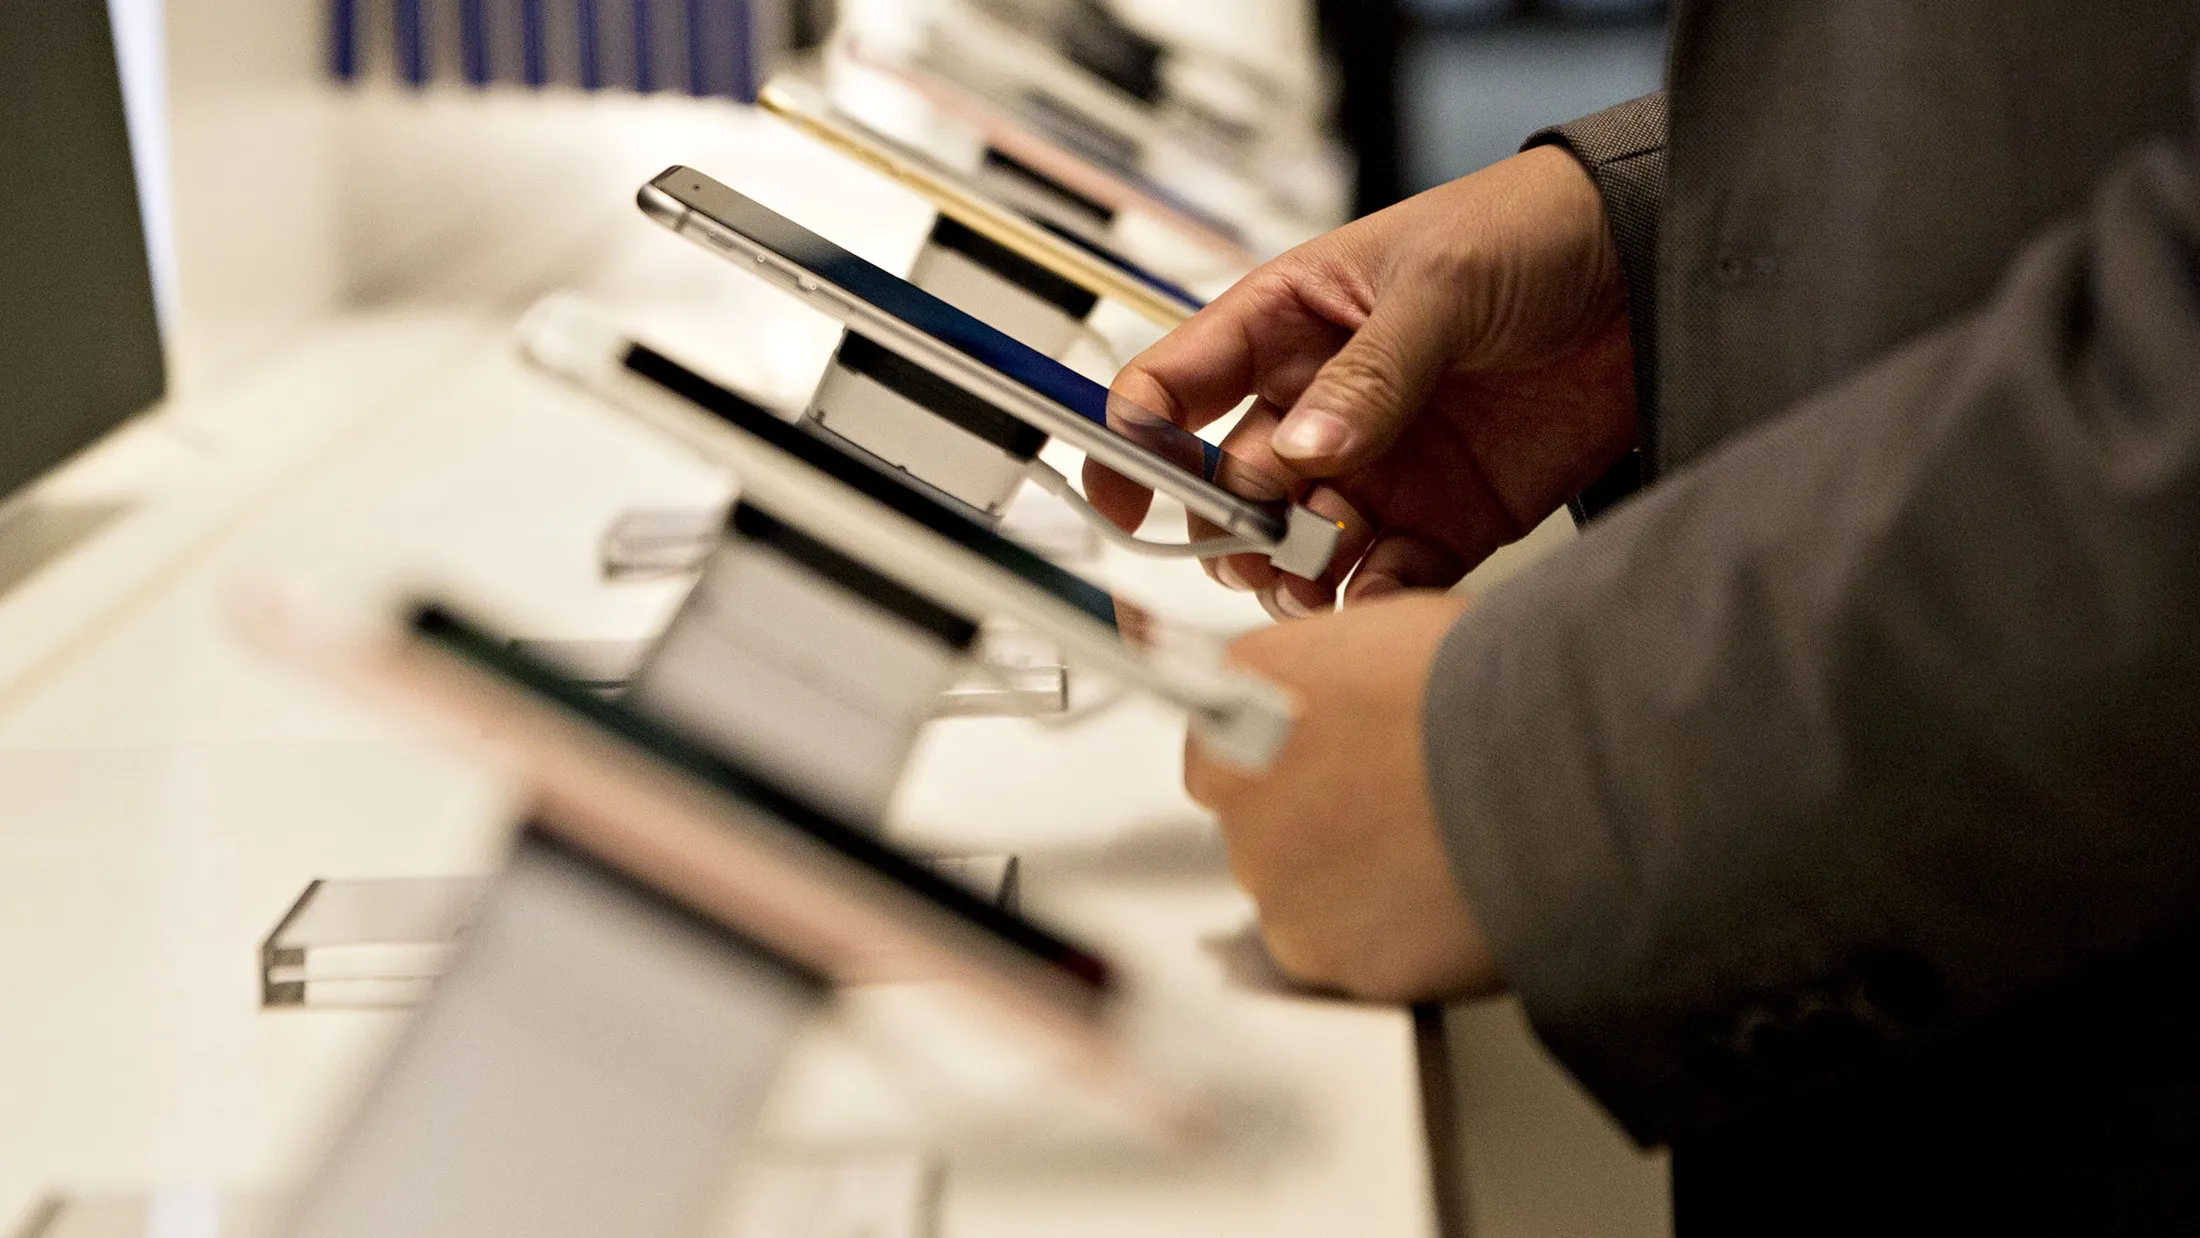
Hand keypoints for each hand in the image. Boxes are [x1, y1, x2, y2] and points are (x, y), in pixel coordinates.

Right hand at [1088, 145, 1637, 618]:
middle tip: (1272, 529)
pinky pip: (1381, 580)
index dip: (1136, 441)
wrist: (1650, 273)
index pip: (1176, 387)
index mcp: (1286, 326)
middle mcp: (1317, 405)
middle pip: (1230, 488)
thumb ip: (1370, 373)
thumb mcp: (1438, 286)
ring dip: (1295, 572)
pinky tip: (1384, 593)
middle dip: (1235, 522)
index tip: (1130, 494)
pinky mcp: (1440, 519)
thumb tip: (1305, 452)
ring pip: (1294, 548)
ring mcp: (1374, 468)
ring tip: (1323, 565)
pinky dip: (1374, 601)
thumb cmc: (1529, 234)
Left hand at [1188, 591, 1500, 1001]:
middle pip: (1260, 822)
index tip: (1332, 767)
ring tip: (1435, 857)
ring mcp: (1271, 877)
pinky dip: (1387, 940)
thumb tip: (1345, 707)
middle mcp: (1237, 786)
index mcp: (1245, 688)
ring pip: (1298, 896)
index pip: (1227, 738)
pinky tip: (1443, 901)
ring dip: (1351, 886)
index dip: (1290, 759)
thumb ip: (1337, 681)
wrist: (1552, 764)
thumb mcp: (1397, 635)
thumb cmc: (1496, 685)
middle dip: (1319, 824)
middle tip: (1401, 812)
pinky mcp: (1317, 953)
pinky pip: (1343, 954)